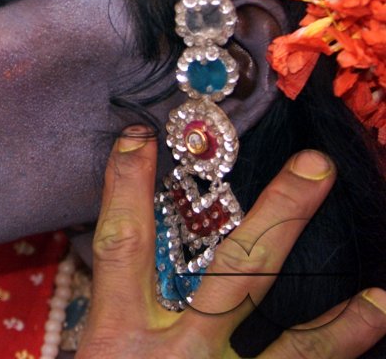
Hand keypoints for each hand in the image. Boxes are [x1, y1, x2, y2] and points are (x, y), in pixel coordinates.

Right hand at [76, 127, 385, 357]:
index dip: (129, 188)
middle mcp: (173, 357)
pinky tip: (370, 338)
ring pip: (291, 353)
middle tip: (317, 167)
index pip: (124, 246)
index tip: (141, 136)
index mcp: (117, 339)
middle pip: (231, 278)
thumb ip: (112, 317)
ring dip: (344, 326)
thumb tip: (125, 264)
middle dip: (277, 219)